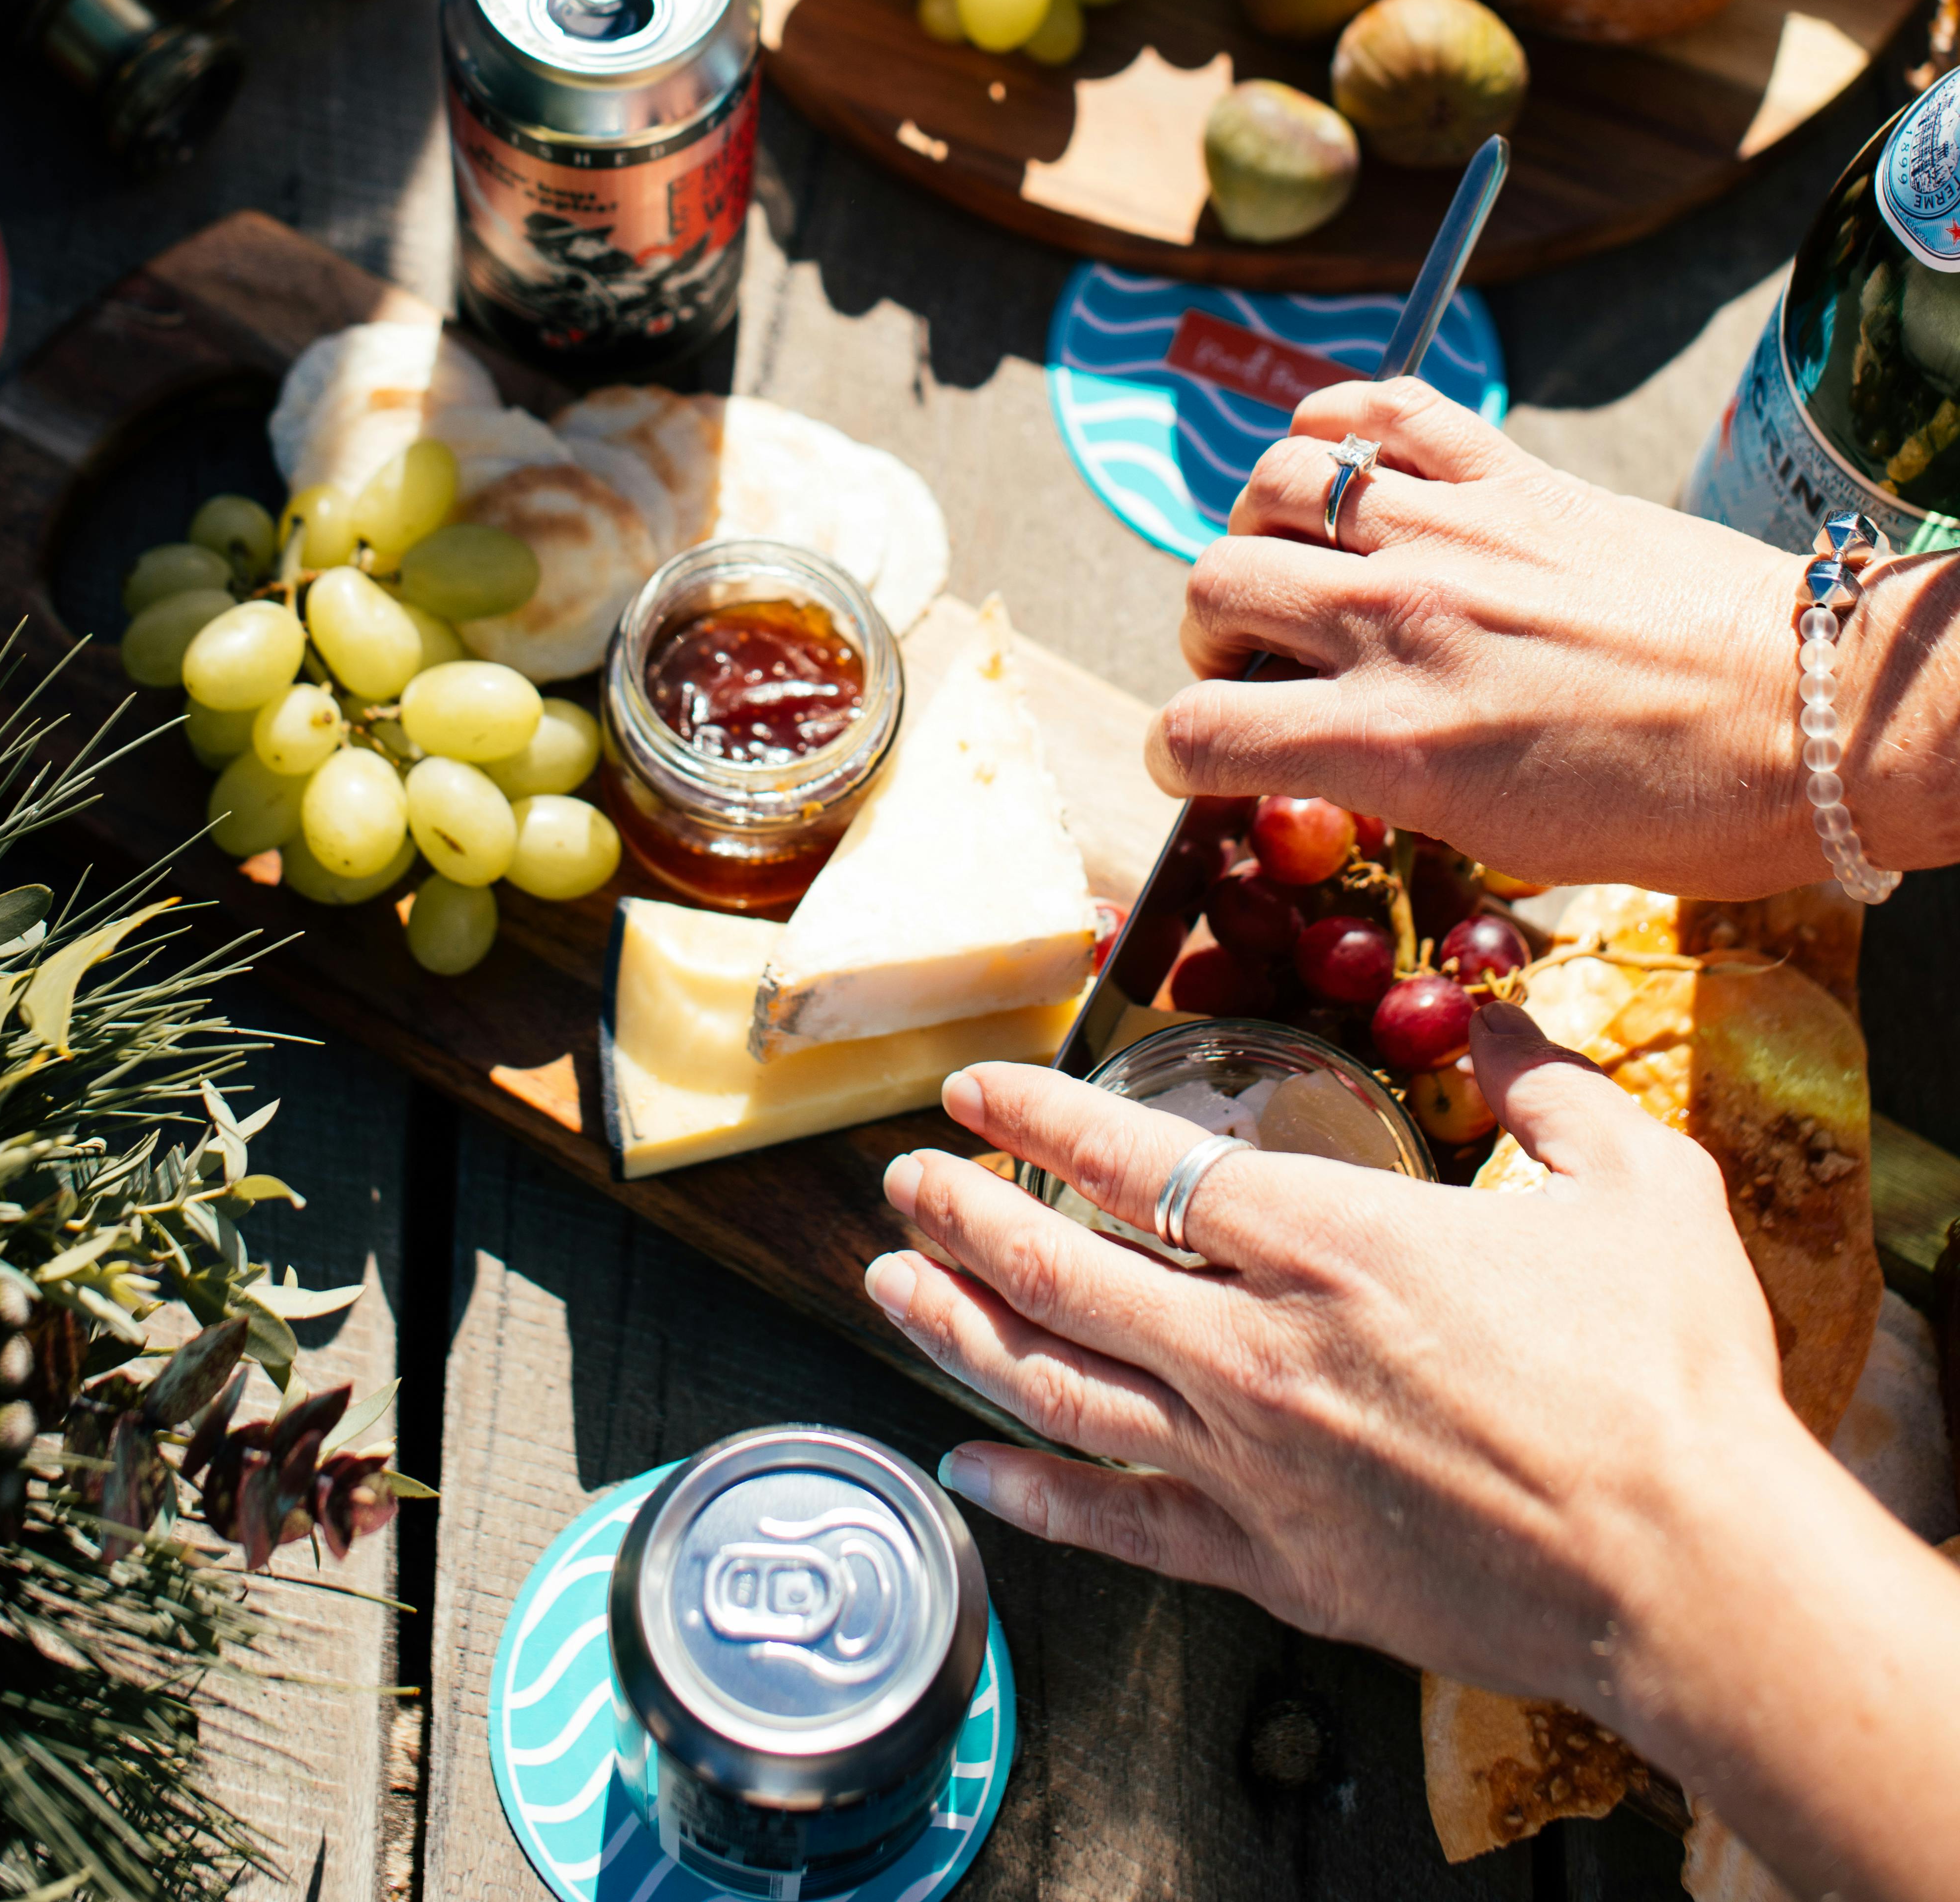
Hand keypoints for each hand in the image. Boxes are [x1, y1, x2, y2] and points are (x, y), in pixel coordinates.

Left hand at [867, 1006, 1798, 1710]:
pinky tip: (970, 1469)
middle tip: (902, 1183)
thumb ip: (1543, 1082)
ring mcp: (1256, 1469)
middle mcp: (1258, 1350)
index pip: (1130, 1161)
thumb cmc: (1667, 1376)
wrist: (1691, 1569)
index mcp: (1325, 1239)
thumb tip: (1495, 1016)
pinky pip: (1122, 1527)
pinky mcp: (1281, 1566)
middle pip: (1060, 1272)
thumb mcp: (1629, 1177)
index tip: (972, 1090)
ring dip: (963, 1332)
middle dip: (963, 1217)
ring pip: (1061, 1392)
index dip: (1033, 1117)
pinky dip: (1034, 1498)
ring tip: (893, 1289)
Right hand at [1148, 376, 1954, 894]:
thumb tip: (1323, 747)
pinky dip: (1339, 419)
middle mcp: (1398, 622)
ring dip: (1264, 528)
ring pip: (1271, 484)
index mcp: (1393, 741)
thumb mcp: (1508, 840)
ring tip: (1304, 560)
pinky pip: (1380, 407)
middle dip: (1214, 634)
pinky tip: (1344, 457)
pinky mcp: (1510, 473)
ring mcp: (1450, 533)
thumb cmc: (1681, 803)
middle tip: (1263, 660)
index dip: (1180, 752)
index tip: (1203, 756)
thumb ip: (1392, 782)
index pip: (1199, 730)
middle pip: (1212, 589)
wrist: (1809, 713)